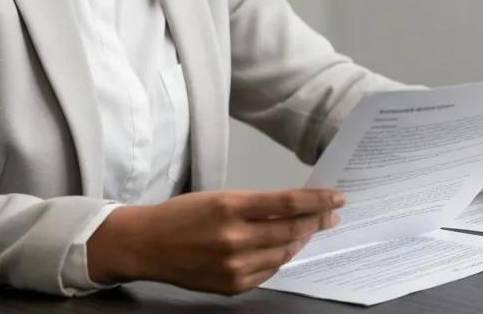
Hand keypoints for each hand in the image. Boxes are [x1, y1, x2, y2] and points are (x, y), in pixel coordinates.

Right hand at [86, 188, 342, 294]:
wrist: (146, 245)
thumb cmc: (183, 215)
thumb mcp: (220, 197)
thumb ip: (258, 204)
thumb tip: (297, 207)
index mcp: (231, 207)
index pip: (288, 204)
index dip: (318, 201)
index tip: (337, 197)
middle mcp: (234, 238)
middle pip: (291, 229)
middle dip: (317, 220)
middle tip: (331, 214)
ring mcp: (233, 266)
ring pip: (284, 252)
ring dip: (300, 239)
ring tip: (308, 229)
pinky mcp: (231, 286)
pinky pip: (269, 271)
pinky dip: (279, 257)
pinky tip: (282, 247)